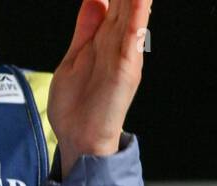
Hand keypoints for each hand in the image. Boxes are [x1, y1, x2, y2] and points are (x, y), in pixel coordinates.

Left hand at [48, 0, 152, 178]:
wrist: (81, 140)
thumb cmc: (79, 106)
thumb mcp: (76, 54)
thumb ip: (87, 26)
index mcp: (110, 39)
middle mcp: (122, 44)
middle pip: (129, 0)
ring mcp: (124, 56)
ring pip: (133, 12)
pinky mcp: (123, 69)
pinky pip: (131, 37)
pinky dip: (137, 15)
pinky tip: (139, 0)